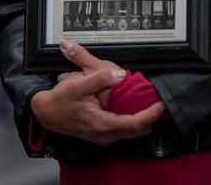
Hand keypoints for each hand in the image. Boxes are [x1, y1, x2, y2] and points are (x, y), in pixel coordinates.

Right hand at [30, 41, 164, 144]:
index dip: (151, 114)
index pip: (135, 123)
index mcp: (102, 124)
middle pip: (138, 131)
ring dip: (145, 120)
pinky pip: (125, 130)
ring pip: (132, 132)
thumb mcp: (77, 84)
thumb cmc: (60, 100)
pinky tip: (138, 109)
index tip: (162, 104)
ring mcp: (104, 136)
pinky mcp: (103, 133)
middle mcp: (105, 134)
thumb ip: (99, 78)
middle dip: (153, 118)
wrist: (46, 113)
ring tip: (155, 105)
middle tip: (164, 104)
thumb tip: (119, 74)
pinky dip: (135, 121)